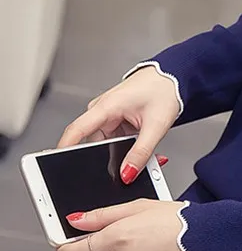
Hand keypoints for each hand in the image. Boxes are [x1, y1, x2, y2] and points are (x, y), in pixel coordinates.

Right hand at [58, 66, 180, 183]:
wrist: (174, 77)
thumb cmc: (165, 90)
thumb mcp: (156, 125)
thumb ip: (142, 152)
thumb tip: (127, 173)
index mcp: (106, 106)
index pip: (76, 131)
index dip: (65, 150)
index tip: (58, 166)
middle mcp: (103, 110)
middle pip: (93, 143)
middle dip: (107, 160)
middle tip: (125, 171)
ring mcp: (109, 115)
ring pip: (107, 144)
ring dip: (121, 154)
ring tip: (141, 156)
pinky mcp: (117, 120)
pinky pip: (116, 140)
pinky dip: (127, 147)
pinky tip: (140, 149)